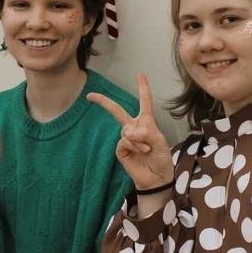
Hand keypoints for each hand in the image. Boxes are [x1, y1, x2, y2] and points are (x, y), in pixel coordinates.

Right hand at [87, 73, 173, 190]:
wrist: (157, 178)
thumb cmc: (161, 158)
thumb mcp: (160, 142)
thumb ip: (147, 133)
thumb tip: (129, 131)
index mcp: (146, 122)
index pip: (144, 102)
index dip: (142, 87)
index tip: (139, 74)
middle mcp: (134, 127)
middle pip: (117, 111)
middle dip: (103, 102)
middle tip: (90, 95)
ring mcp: (126, 138)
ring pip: (127, 130)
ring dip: (140, 141)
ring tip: (147, 150)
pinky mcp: (120, 150)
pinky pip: (124, 141)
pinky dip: (134, 147)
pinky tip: (140, 154)